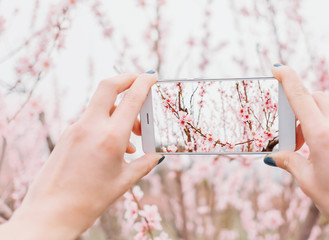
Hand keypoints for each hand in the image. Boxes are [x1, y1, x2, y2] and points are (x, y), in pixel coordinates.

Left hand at [0, 72, 163, 239]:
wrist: (51, 212)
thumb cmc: (90, 200)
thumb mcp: (124, 181)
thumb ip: (145, 164)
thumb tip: (157, 155)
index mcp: (111, 137)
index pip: (131, 98)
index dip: (144, 82)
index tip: (152, 75)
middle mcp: (91, 126)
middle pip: (108, 86)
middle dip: (127, 78)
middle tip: (140, 82)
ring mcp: (76, 128)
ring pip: (101, 105)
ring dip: (120, 109)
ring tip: (134, 135)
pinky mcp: (67, 135)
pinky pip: (91, 119)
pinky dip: (107, 123)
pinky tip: (115, 145)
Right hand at [264, 65, 328, 238]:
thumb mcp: (308, 182)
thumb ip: (289, 162)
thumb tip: (273, 156)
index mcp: (323, 135)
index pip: (301, 96)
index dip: (287, 78)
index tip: (277, 68)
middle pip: (316, 99)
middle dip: (299, 107)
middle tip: (291, 135)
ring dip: (314, 120)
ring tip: (307, 149)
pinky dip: (328, 129)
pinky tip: (326, 154)